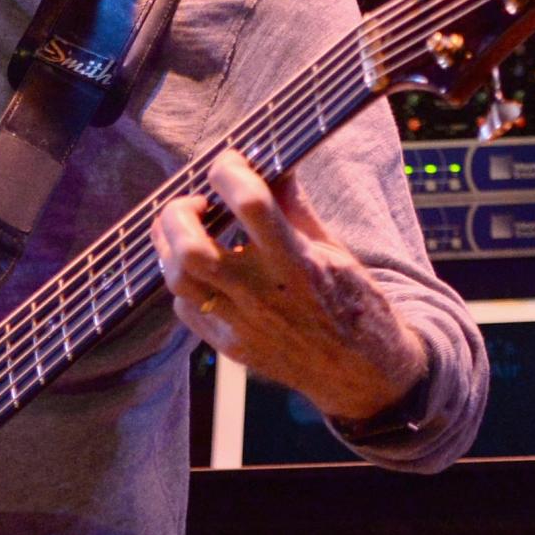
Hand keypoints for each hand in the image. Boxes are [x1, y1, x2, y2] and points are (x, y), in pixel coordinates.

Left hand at [152, 150, 427, 423]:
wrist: (363, 373)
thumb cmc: (354, 305)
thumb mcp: (333, 249)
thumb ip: (294, 207)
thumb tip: (273, 163)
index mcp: (297, 263)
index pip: (251, 203)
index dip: (229, 171)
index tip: (229, 161)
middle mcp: (264, 295)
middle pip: (190, 250)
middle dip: (178, 214)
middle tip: (195, 204)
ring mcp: (242, 326)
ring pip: (177, 280)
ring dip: (171, 246)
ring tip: (188, 231)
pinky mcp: (230, 347)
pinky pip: (186, 309)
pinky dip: (185, 283)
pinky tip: (204, 271)